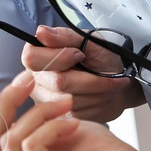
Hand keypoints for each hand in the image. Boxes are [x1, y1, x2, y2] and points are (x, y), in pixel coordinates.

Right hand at [23, 25, 144, 122]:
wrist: (118, 86)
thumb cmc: (101, 61)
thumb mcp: (89, 41)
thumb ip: (65, 36)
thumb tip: (41, 32)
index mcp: (37, 55)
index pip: (32, 58)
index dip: (60, 57)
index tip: (80, 55)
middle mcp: (36, 79)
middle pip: (58, 82)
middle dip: (89, 77)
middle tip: (103, 70)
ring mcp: (46, 101)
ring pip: (72, 100)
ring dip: (97, 91)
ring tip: (107, 83)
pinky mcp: (59, 118)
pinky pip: (79, 113)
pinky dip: (98, 103)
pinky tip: (103, 96)